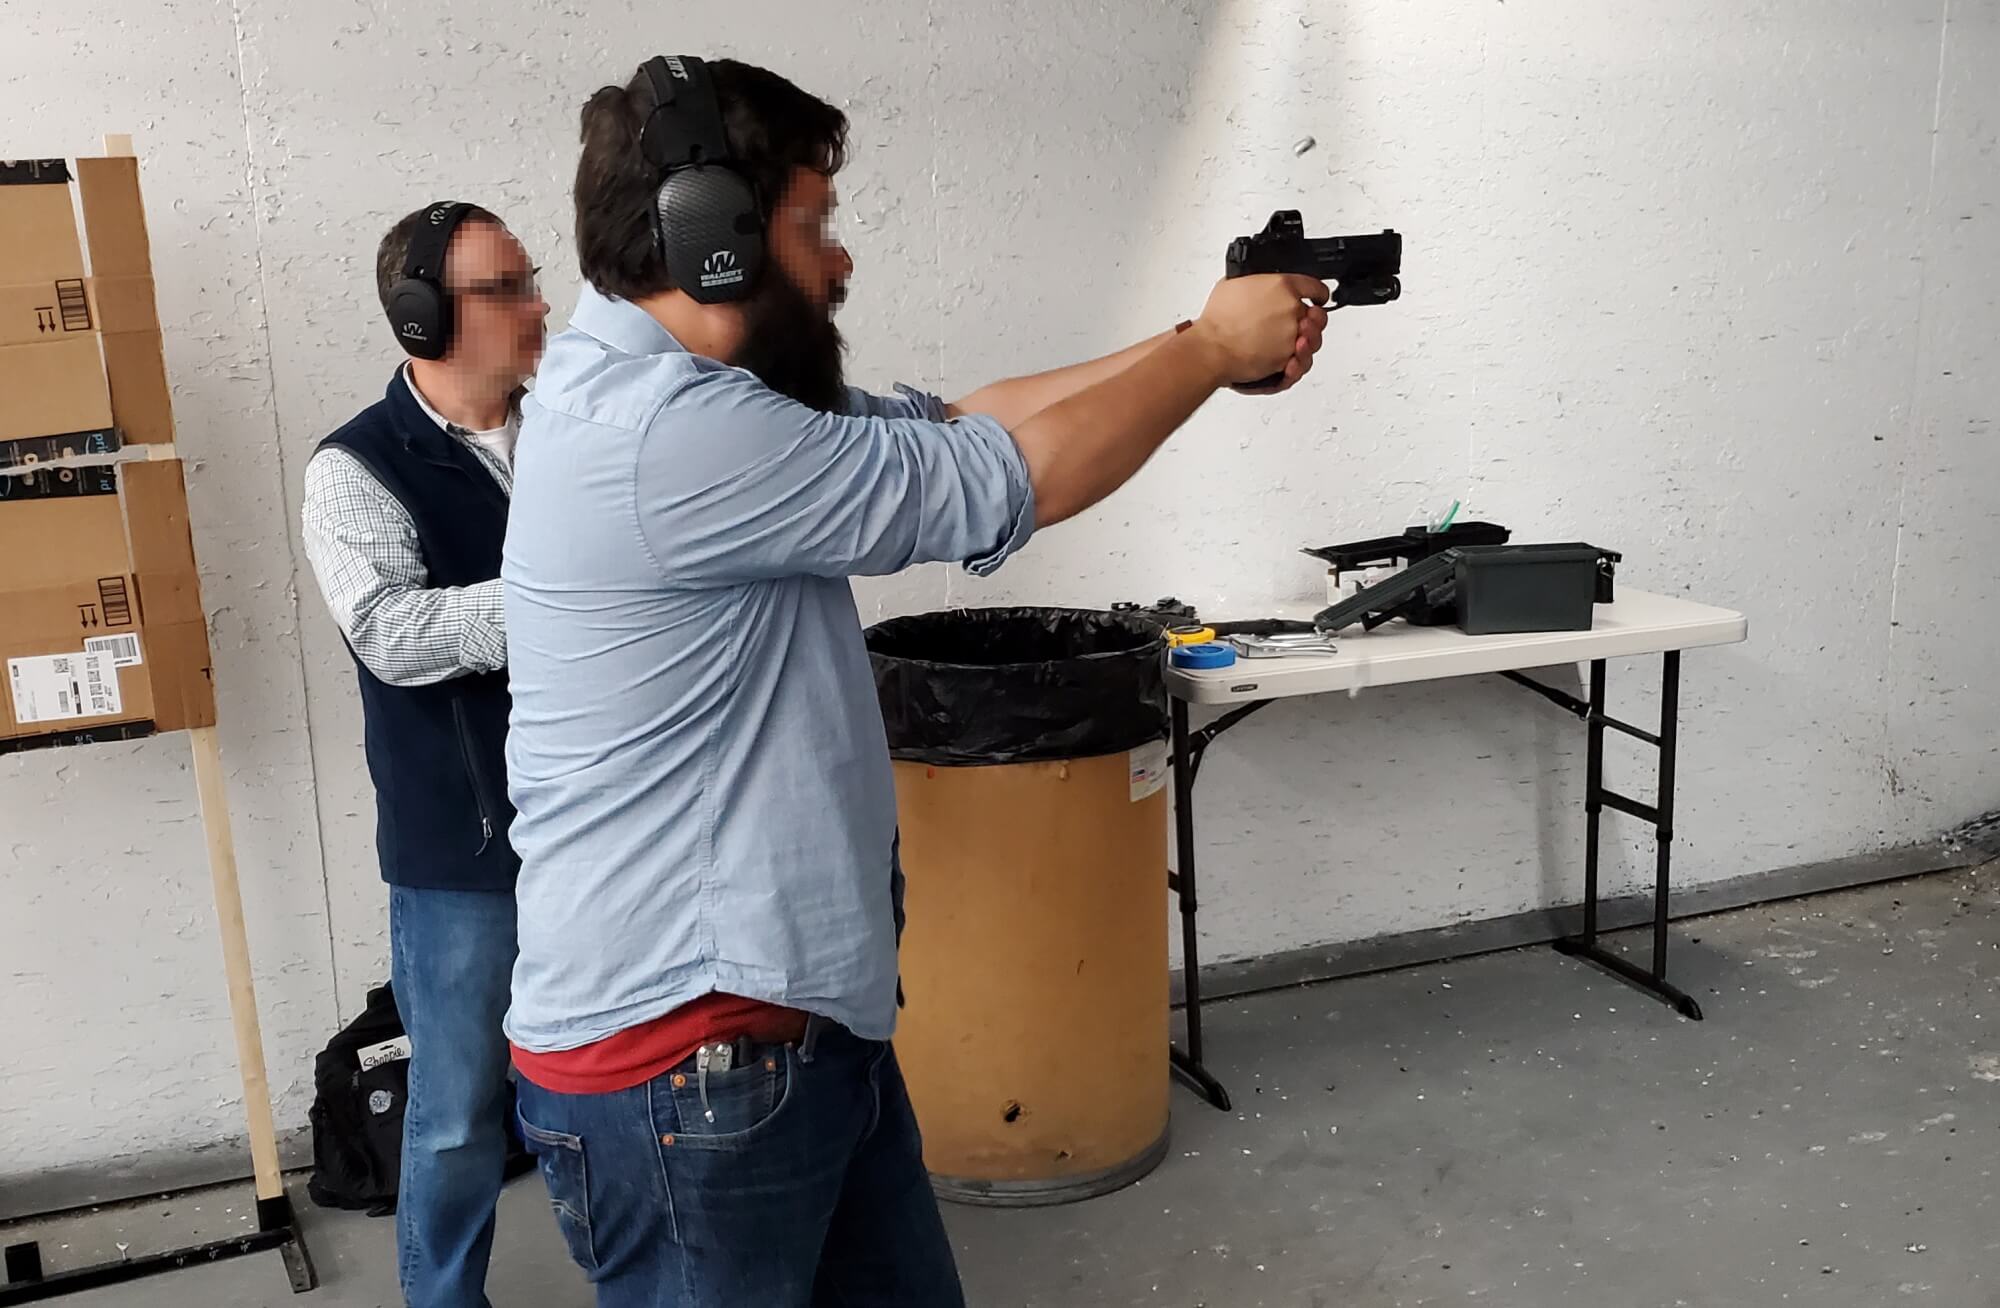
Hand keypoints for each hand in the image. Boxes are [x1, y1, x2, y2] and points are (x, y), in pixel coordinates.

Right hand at [1187, 273, 1330, 389]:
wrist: (1211, 348)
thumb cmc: (1217, 320)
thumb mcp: (1233, 284)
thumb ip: (1255, 283)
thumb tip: (1254, 285)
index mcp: (1283, 286)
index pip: (1314, 287)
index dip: (1318, 293)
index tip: (1318, 297)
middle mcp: (1292, 311)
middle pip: (1317, 317)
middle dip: (1312, 320)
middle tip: (1302, 323)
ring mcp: (1291, 337)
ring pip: (1312, 342)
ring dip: (1306, 342)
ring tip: (1293, 343)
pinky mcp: (1286, 360)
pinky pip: (1300, 364)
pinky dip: (1296, 363)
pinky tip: (1289, 360)